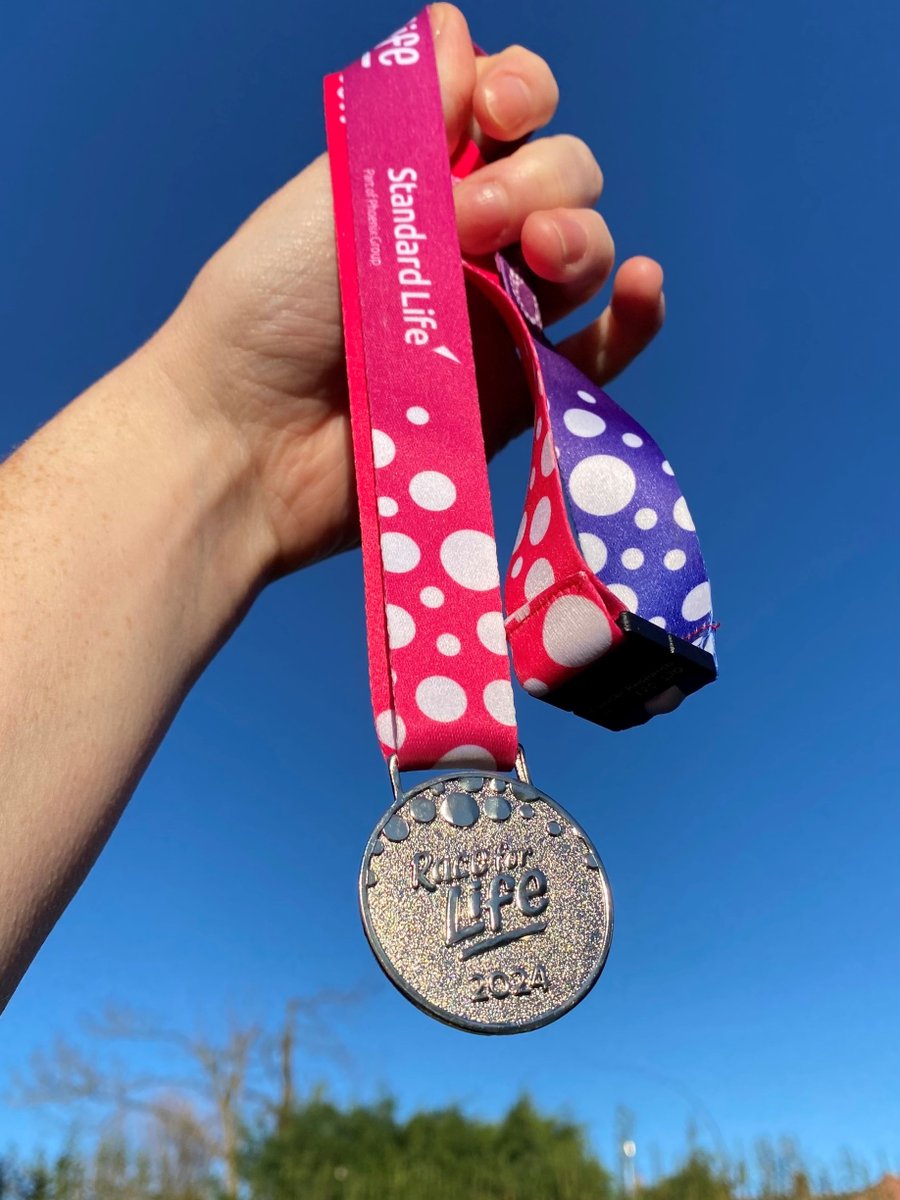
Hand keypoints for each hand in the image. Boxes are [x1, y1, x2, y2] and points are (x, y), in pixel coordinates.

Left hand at [156, 4, 664, 575]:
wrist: (251, 436)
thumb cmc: (267, 309)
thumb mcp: (336, 193)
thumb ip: (410, 122)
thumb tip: (457, 29)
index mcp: (425, 181)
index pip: (509, 112)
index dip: (521, 93)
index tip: (495, 109)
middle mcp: (472, 242)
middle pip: (562, 176)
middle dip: (539, 178)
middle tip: (473, 220)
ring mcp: (500, 317)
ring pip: (585, 253)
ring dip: (578, 235)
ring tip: (534, 256)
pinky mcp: (518, 392)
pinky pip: (600, 354)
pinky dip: (635, 319)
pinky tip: (644, 286)